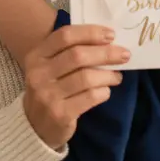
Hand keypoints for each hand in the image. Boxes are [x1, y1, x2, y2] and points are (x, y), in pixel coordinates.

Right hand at [23, 25, 130, 149]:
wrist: (35, 128)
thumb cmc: (50, 90)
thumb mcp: (50, 68)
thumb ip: (71, 52)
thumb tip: (108, 42)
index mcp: (36, 56)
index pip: (65, 36)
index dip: (90, 32)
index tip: (111, 35)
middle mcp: (39, 74)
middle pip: (78, 55)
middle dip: (106, 53)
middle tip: (124, 55)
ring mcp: (48, 95)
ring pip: (86, 77)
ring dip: (108, 75)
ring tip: (116, 76)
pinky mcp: (60, 114)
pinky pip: (90, 97)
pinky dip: (103, 92)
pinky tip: (105, 91)